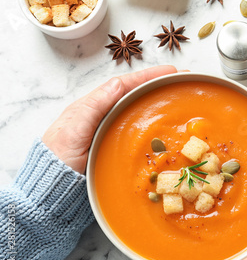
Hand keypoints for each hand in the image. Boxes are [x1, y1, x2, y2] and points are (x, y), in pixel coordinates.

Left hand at [42, 65, 178, 173]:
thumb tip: (118, 84)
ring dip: (158, 103)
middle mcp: (104, 116)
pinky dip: (153, 126)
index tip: (170, 72)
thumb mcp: (74, 128)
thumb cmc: (58, 157)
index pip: (125, 85)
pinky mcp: (116, 149)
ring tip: (179, 98)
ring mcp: (111, 132)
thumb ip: (94, 107)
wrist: (52, 187)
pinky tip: (166, 129)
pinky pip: (139, 133)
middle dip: (158, 86)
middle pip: (135, 95)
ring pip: (138, 112)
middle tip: (182, 82)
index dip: (148, 77)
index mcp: (93, 106)